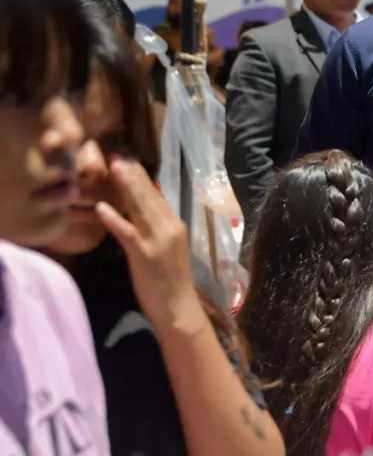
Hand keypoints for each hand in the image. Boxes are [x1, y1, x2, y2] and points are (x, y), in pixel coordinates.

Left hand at [95, 157, 197, 329]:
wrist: (179, 308)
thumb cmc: (172, 283)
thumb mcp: (169, 251)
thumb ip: (158, 231)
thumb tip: (144, 215)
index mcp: (175, 226)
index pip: (158, 196)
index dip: (143, 178)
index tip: (131, 161)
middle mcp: (169, 228)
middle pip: (149, 197)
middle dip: (133, 175)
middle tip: (118, 155)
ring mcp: (157, 241)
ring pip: (140, 208)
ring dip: (125, 187)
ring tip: (112, 168)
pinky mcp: (144, 255)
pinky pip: (127, 232)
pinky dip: (114, 219)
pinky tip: (101, 207)